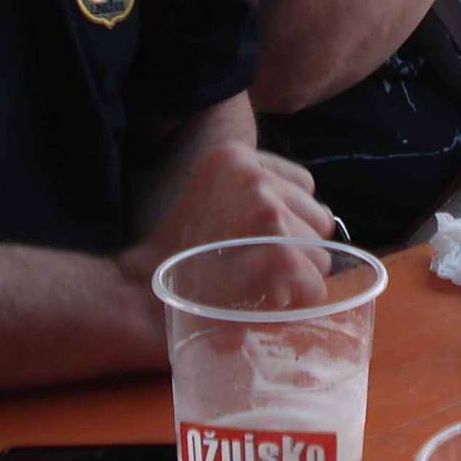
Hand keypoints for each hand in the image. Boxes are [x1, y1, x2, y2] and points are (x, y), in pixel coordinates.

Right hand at [119, 144, 334, 319]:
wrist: (140, 295)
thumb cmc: (177, 257)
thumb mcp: (212, 200)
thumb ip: (256, 197)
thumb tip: (320, 218)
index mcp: (235, 155)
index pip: (303, 186)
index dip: (286, 221)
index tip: (255, 241)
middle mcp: (255, 176)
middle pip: (318, 218)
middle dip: (297, 247)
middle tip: (254, 268)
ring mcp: (267, 212)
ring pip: (320, 255)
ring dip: (296, 277)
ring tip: (253, 285)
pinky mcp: (280, 253)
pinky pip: (314, 285)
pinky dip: (296, 303)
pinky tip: (263, 304)